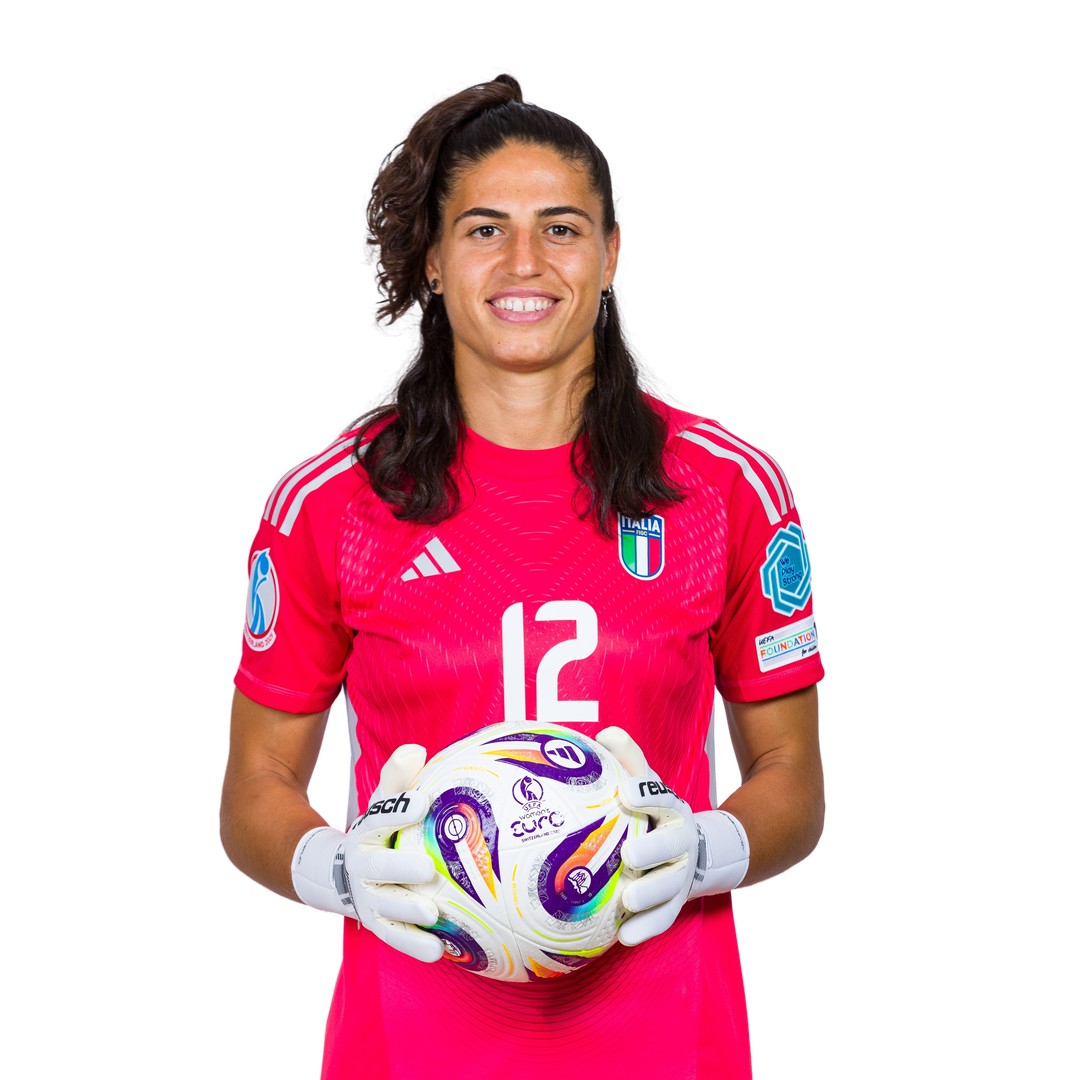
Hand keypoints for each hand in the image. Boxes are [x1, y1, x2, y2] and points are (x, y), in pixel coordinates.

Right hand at [291, 744, 442, 963]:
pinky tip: (440, 950)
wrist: (339, 873)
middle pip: (379, 868)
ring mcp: (369, 899)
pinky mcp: (379, 925)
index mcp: (367, 832)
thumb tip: (416, 750)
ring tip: (432, 914)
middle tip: (427, 869)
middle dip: (400, 869)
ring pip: (386, 907)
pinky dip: (414, 946)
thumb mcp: (383, 800)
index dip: (399, 810)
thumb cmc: (380, 831)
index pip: (381, 818)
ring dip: (408, 913)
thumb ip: (398, 778)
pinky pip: (395, 937)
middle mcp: (364, 867)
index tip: (423, 801)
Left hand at [597, 727, 749, 947]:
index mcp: (670, 809)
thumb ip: (628, 759)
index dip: (646, 793)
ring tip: (628, 899)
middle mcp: (680, 841)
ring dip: (650, 894)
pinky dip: (647, 928)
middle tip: (629, 855)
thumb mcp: (645, 781)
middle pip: (671, 846)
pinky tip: (624, 936)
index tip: (625, 792)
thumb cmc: (653, 812)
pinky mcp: (675, 903)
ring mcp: (680, 874)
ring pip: (669, 886)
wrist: (694, 850)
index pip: (661, 797)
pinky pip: (664, 917)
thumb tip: (604, 735)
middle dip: (653, 850)